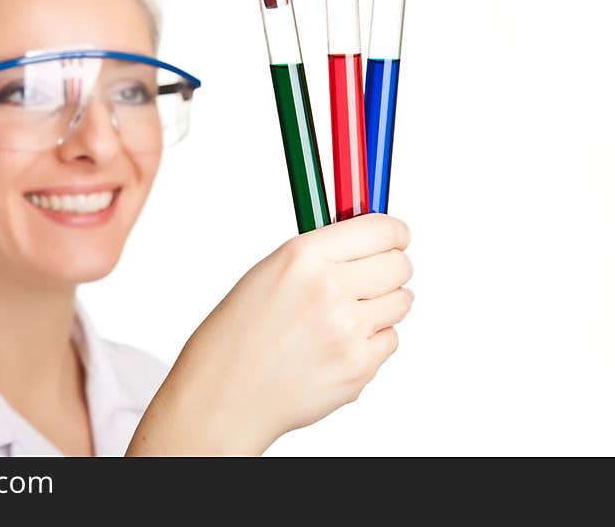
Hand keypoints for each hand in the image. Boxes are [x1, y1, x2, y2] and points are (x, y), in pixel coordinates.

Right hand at [128, 213, 412, 454]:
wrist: (223, 393)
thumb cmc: (239, 333)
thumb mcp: (271, 272)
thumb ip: (322, 254)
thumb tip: (371, 239)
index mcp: (303, 256)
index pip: (381, 230)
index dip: (394, 234)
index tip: (396, 238)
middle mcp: (328, 288)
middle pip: (400, 266)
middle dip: (389, 269)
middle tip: (370, 278)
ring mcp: (347, 330)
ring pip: (401, 302)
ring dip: (382, 305)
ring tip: (343, 317)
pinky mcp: (359, 367)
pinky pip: (390, 340)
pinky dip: (371, 341)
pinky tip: (335, 346)